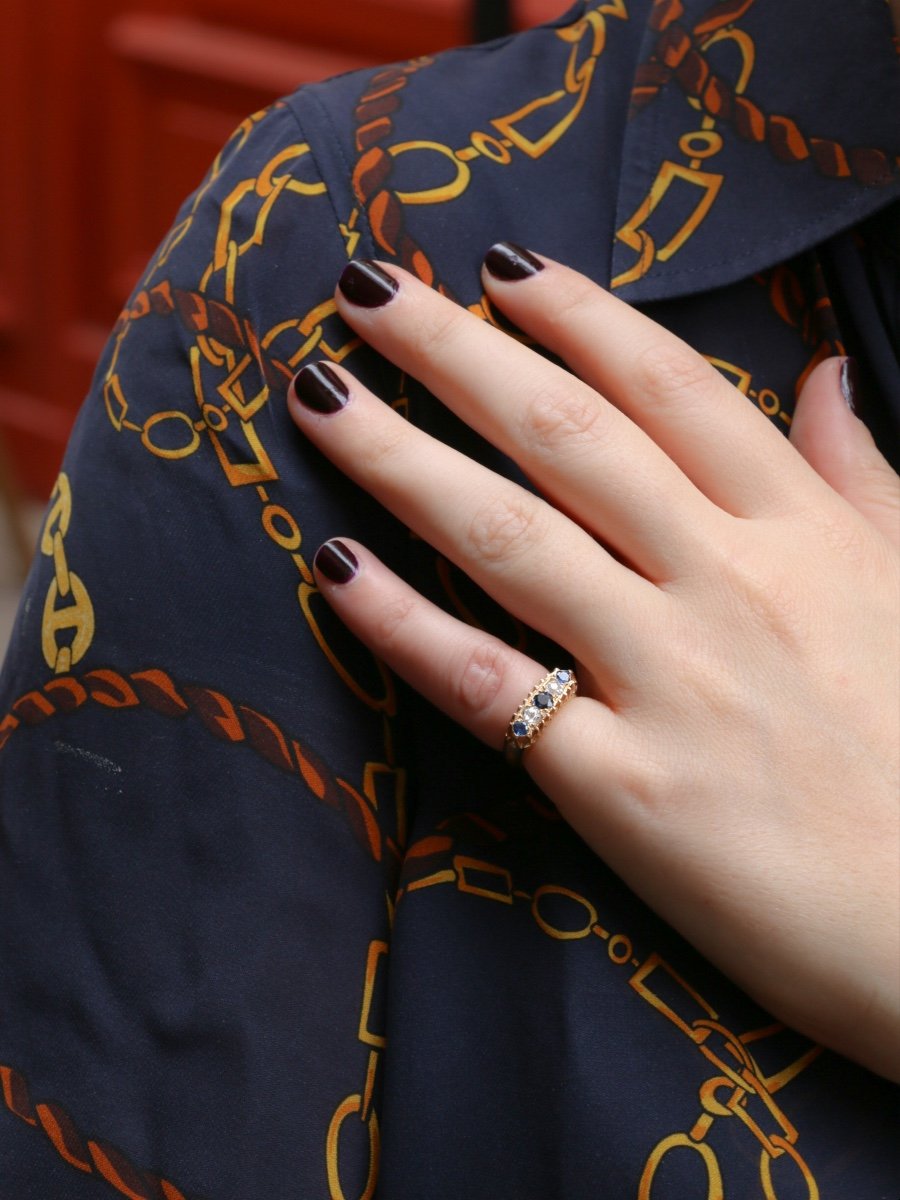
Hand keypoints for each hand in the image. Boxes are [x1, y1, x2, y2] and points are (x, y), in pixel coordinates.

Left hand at [286, 246, 899, 1079]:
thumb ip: (860, 474)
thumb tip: (830, 370)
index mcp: (800, 530)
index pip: (668, 387)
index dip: (575, 314)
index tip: (492, 266)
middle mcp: (726, 584)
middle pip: (564, 436)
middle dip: (453, 350)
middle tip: (365, 287)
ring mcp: (669, 682)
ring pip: (509, 537)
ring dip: (400, 455)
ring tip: (320, 397)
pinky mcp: (620, 786)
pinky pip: (492, 686)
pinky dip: (405, 625)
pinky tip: (336, 567)